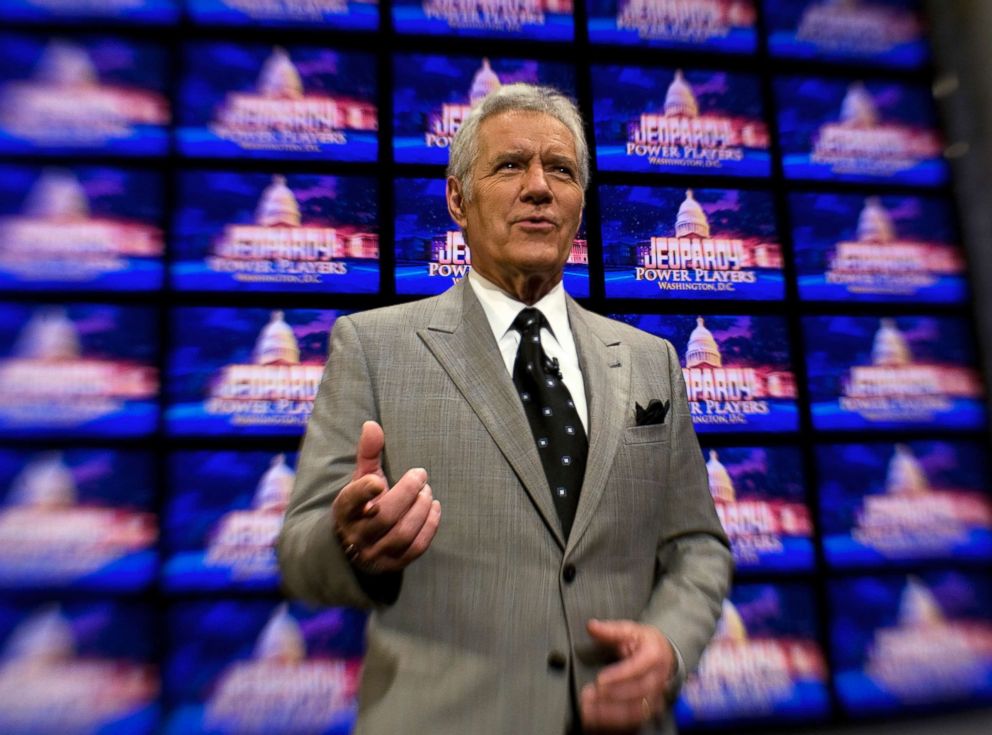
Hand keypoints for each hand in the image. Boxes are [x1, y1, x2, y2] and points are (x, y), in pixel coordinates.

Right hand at [331, 421, 440, 573]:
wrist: (357, 545)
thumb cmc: (363, 504)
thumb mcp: (361, 478)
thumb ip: (368, 453)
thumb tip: (372, 424)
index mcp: (344, 511)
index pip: (350, 503)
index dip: (364, 493)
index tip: (379, 481)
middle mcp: (356, 535)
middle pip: (385, 517)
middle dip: (408, 493)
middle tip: (421, 476)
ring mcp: (374, 554)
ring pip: (402, 534)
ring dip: (420, 509)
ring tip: (428, 492)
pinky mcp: (392, 565)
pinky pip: (415, 548)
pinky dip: (429, 526)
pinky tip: (434, 508)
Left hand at [580, 619, 676, 733]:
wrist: (665, 654)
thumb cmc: (646, 643)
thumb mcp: (629, 630)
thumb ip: (610, 630)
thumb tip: (592, 627)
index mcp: (653, 656)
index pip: (637, 668)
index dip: (618, 676)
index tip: (600, 679)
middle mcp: (657, 679)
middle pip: (637, 692)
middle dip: (611, 695)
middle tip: (589, 695)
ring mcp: (655, 696)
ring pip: (636, 711)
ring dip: (611, 713)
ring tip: (589, 710)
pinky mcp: (649, 709)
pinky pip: (633, 721)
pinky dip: (614, 722)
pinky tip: (596, 719)